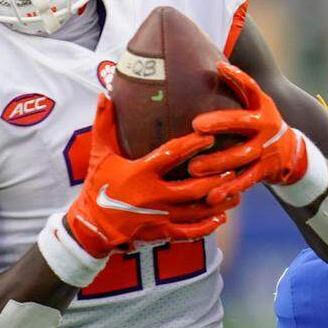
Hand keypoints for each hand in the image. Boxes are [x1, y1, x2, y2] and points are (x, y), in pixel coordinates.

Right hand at [65, 95, 239, 257]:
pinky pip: (189, 232)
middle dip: (214, 178)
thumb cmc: (97, 185)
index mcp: (139, 173)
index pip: (170, 156)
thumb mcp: (99, 154)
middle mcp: (152, 197)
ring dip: (218, 202)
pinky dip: (207, 226)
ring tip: (236, 191)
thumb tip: (105, 94)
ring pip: (195, 212)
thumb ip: (105, 124)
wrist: (90, 226)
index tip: (208, 136)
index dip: (191, 146)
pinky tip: (221, 217)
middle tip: (232, 166)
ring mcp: (158, 217)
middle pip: (191, 188)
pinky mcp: (160, 233)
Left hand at [188, 63, 306, 202]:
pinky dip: (229, 188)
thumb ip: (239, 88)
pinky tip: (211, 195)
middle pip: (242, 123)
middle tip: (196, 126)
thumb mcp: (257, 105)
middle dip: (220, 124)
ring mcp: (266, 150)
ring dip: (217, 163)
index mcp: (262, 107)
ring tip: (194, 168)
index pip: (252, 88)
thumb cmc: (261, 124)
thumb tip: (215, 63)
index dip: (238, 76)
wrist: (292, 153)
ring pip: (240, 156)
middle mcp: (266, 126)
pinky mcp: (264, 171)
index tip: (221, 68)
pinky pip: (245, 180)